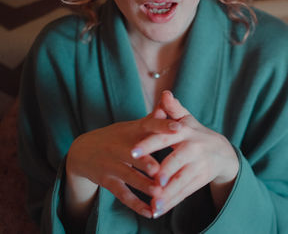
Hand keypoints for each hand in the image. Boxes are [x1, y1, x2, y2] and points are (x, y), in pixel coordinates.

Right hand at [66, 108, 181, 217]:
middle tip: (164, 169)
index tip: (179, 129)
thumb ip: (152, 118)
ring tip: (160, 193)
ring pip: (130, 176)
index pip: (148, 126)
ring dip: (145, 185)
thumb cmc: (117, 137)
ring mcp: (112, 165)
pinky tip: (150, 213)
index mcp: (131, 131)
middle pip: (137, 154)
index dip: (163, 127)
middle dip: (149, 162)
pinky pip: (122, 194)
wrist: (82, 151)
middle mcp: (120, 147)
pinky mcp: (107, 181)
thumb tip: (169, 100)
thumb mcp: (132, 126)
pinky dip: (136, 204)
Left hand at [131, 91, 238, 217]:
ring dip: (168, 194)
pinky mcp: (201, 179)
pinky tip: (158, 210)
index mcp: (185, 132)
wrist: (223, 152)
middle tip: (152, 181)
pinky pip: (185, 192)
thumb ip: (173, 109)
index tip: (133, 152)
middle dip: (165, 171)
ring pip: (182, 181)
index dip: (150, 143)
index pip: (165, 136)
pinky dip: (172, 202)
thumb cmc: (197, 134)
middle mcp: (193, 148)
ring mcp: (199, 165)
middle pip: (177, 161)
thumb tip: (164, 94)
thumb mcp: (187, 119)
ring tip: (153, 205)